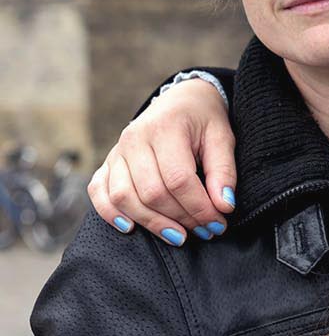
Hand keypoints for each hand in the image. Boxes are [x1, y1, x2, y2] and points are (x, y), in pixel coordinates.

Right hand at [88, 78, 235, 245]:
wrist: (181, 99)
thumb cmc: (204, 119)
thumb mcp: (222, 138)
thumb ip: (223, 171)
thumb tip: (224, 206)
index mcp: (165, 128)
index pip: (179, 179)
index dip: (199, 208)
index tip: (218, 224)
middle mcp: (134, 139)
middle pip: (151, 192)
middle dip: (180, 218)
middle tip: (204, 231)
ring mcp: (117, 151)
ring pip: (123, 196)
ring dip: (151, 222)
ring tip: (178, 236)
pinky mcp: (107, 161)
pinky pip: (98, 190)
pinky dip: (110, 213)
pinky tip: (131, 228)